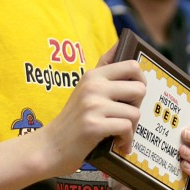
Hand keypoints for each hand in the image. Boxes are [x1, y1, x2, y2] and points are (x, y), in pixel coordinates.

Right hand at [41, 43, 145, 176]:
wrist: (49, 147)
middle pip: (139, 89)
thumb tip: (121, 41)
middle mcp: (93, 87)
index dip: (141, 81)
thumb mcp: (85, 89)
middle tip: (126, 116)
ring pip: (134, 113)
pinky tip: (119, 144)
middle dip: (138, 107)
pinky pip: (126, 128)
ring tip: (120, 134)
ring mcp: (92, 106)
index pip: (132, 66)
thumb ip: (104, 69)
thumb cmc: (73, 120)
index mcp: (93, 76)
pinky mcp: (93, 126)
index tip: (134, 96)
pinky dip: (126, 140)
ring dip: (132, 128)